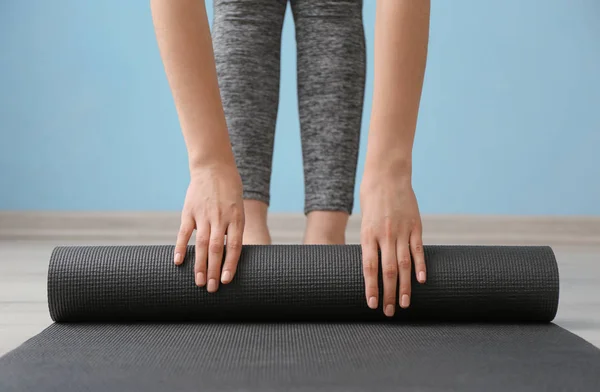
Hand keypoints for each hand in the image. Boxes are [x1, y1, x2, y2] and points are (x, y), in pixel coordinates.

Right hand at [174, 163, 244, 292]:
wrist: (213, 167)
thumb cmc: (230, 190)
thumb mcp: (238, 208)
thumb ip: (234, 229)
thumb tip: (232, 254)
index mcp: (236, 218)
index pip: (234, 246)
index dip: (230, 264)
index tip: (226, 281)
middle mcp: (220, 218)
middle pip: (217, 249)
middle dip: (214, 271)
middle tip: (212, 289)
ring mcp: (203, 215)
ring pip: (201, 244)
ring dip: (200, 265)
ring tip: (199, 282)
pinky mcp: (189, 211)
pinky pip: (184, 232)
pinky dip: (181, 248)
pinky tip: (179, 262)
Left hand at [359, 172, 425, 316]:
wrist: (387, 175)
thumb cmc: (371, 198)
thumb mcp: (365, 221)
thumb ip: (370, 242)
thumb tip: (373, 265)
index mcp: (368, 235)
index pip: (369, 267)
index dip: (371, 287)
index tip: (372, 304)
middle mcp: (385, 235)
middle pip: (387, 270)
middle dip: (388, 293)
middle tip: (388, 312)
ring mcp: (402, 231)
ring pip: (404, 264)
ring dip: (404, 286)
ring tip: (403, 304)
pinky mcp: (416, 226)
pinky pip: (418, 250)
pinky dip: (420, 266)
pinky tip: (421, 281)